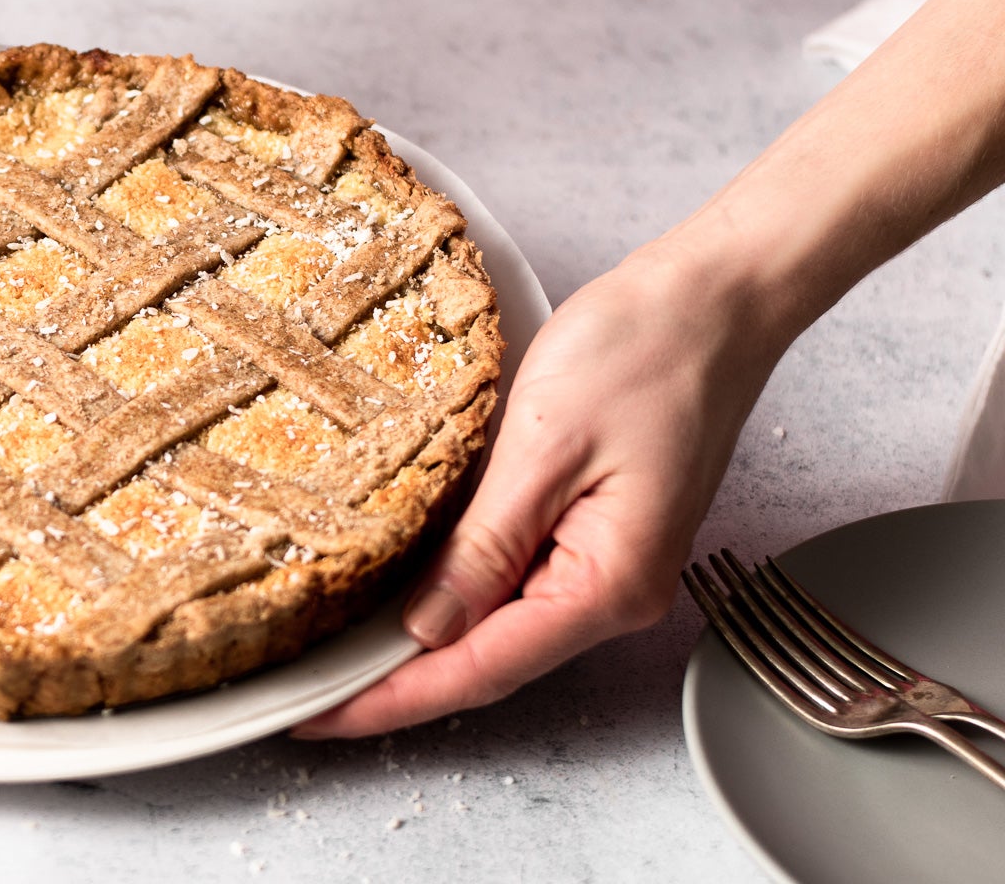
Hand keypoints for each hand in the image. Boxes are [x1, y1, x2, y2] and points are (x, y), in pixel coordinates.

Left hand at [294, 240, 785, 737]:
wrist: (715, 297)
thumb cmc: (645, 351)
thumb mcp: (544, 447)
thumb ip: (484, 547)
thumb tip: (424, 629)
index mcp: (607, 585)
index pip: (478, 671)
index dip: (390, 700)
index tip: (314, 717)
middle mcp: (612, 593)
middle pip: (485, 663)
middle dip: (393, 686)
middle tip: (299, 694)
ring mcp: (606, 564)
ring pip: (495, 628)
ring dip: (416, 647)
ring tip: (330, 656)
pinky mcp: (592, 531)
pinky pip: (510, 584)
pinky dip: (449, 597)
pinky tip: (395, 596)